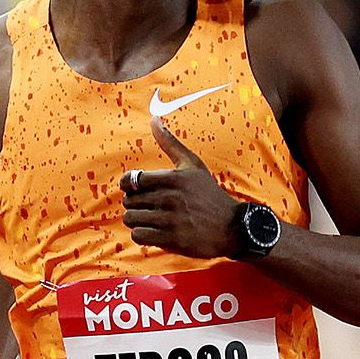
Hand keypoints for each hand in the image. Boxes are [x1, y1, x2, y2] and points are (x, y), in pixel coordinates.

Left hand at [120, 120, 244, 259]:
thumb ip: (170, 143)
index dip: (128, 185)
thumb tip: (153, 119)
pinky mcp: (171, 239)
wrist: (231, 227)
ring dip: (136, 220)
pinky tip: (152, 231)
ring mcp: (170, 219)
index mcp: (173, 178)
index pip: (132, 180)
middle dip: (134, 203)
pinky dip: (142, 234)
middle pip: (129, 200)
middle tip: (147, 205)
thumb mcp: (193, 165)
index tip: (136, 189)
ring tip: (149, 218)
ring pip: (131, 218)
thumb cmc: (209, 194)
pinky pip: (139, 236)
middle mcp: (170, 198)